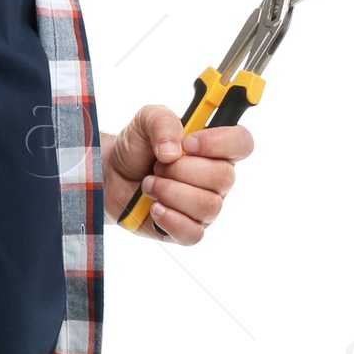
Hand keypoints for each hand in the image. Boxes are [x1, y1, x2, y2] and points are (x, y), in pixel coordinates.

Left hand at [104, 102, 253, 243]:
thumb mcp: (145, 120)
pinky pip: (194, 233)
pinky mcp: (187, 229)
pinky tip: (154, 208)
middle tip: (158, 166)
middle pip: (224, 177)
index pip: (242, 143)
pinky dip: (171, 219)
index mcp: (215, 148)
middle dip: (182, 170)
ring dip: (170, 192)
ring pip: (208, 205)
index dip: (220, 143)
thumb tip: (174, 150)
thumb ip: (162, 121)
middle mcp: (215, 178)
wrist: (111, 174)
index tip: (189, 143)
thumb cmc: (136, 148)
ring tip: (149, 184)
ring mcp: (203, 206)